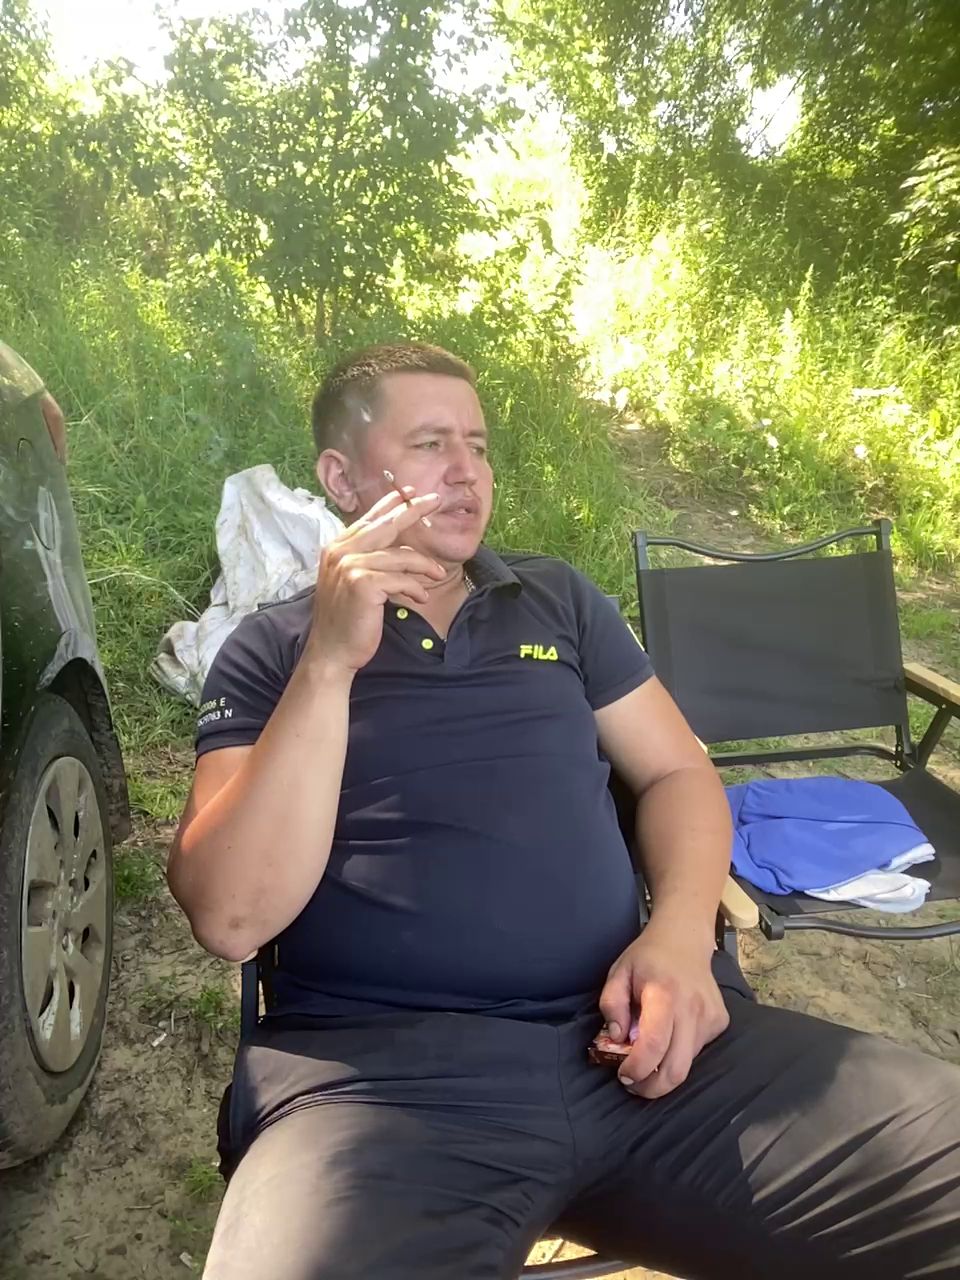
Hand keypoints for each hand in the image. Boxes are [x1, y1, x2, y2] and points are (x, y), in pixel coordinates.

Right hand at [305, 487, 443, 674]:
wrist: (331, 651)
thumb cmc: (346, 619)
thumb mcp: (353, 581)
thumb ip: (368, 559)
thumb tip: (397, 546)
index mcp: (337, 547)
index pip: (369, 519)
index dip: (392, 504)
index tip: (413, 493)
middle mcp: (340, 551)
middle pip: (385, 524)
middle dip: (412, 510)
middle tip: (435, 501)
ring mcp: (349, 565)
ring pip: (400, 556)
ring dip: (423, 567)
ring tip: (437, 576)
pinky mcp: (363, 583)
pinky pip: (401, 579)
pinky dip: (416, 588)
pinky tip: (422, 597)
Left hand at [599, 920, 728, 1098]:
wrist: (684, 938)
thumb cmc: (647, 957)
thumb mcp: (618, 972)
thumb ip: (612, 1005)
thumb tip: (618, 1038)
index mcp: (664, 994)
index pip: (654, 1045)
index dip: (637, 1069)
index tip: (622, 1074)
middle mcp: (692, 1008)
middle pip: (676, 1069)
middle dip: (652, 1088)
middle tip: (634, 1085)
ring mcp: (710, 1016)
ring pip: (688, 1064)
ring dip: (664, 1073)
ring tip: (647, 1062)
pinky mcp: (720, 1022)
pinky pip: (697, 1051)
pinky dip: (679, 1055)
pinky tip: (669, 1037)